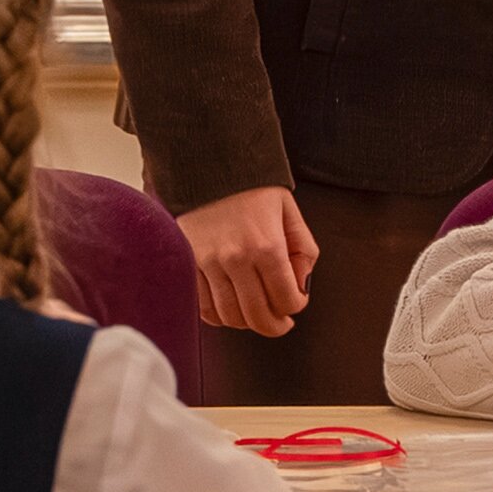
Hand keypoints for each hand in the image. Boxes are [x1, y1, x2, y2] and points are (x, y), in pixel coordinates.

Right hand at [183, 185, 320, 337]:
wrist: (209, 165)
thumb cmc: (252, 188)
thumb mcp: (290, 213)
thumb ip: (303, 251)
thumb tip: (300, 286)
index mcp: (267, 246)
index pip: (286, 300)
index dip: (295, 307)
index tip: (295, 302)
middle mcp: (236, 259)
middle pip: (258, 317)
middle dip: (275, 326)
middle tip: (280, 323)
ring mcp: (208, 263)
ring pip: (230, 317)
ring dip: (247, 323)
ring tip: (256, 313)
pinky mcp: (189, 264)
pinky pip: (204, 307)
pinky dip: (220, 316)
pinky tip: (231, 307)